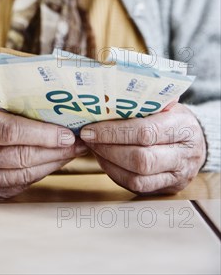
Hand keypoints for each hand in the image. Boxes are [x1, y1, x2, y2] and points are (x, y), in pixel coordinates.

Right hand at [0, 101, 85, 199]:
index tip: (67, 133)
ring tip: (72, 152)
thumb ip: (13, 109)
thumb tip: (57, 112)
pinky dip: (40, 174)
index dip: (42, 134)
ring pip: (22, 175)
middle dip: (54, 150)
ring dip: (52, 164)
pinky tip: (54, 163)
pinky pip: (18, 186)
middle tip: (78, 142)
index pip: (9, 131)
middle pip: (19, 156)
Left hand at [79, 103, 206, 194]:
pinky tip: (105, 160)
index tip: (90, 128)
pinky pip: (138, 188)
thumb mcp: (165, 103)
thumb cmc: (173, 117)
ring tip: (94, 148)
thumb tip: (104, 99)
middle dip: (108, 149)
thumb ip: (142, 102)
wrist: (197, 141)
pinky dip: (116, 174)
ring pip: (138, 178)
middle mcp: (184, 154)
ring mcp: (178, 175)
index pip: (144, 132)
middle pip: (141, 159)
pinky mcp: (169, 188)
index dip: (113, 132)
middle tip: (89, 139)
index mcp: (182, 126)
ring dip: (109, 164)